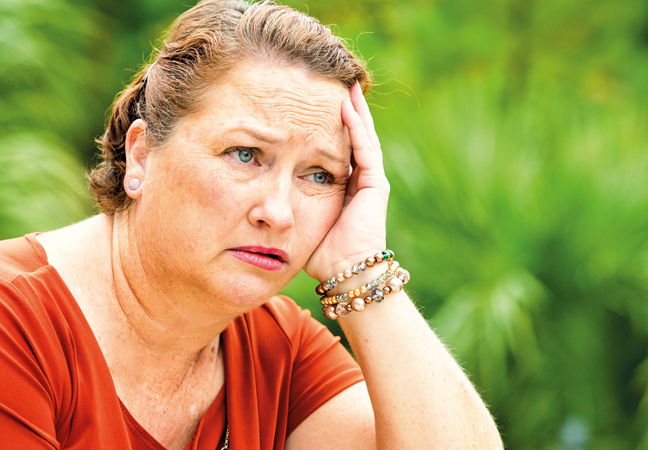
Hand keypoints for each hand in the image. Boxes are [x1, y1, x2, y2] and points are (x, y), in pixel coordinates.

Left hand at [304, 83, 389, 281]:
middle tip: (335, 85)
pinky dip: (357, 128)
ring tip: (346, 86)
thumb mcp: (302, 222)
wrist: (346, 273)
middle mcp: (360, 182)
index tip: (315, 106)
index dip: (330, 127)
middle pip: (354, 138)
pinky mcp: (375, 186)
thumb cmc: (321, 255)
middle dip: (346, 112)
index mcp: (345, 188)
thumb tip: (262, 201)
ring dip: (355, 112)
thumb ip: (290, 207)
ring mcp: (371, 182)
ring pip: (363, 138)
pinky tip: (348, 107)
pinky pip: (365, 149)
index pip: (339, 149)